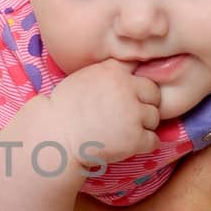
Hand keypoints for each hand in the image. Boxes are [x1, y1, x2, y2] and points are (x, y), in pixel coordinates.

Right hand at [42, 58, 161, 166]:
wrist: (55, 137)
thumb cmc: (64, 109)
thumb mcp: (84, 77)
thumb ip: (108, 72)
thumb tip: (130, 71)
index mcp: (113, 71)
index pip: (141, 66)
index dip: (136, 81)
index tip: (128, 92)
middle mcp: (126, 88)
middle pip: (154, 93)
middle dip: (144, 104)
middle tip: (126, 115)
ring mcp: (133, 113)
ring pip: (155, 117)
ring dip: (143, 125)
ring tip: (121, 130)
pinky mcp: (135, 137)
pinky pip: (153, 140)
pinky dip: (143, 144)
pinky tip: (125, 144)